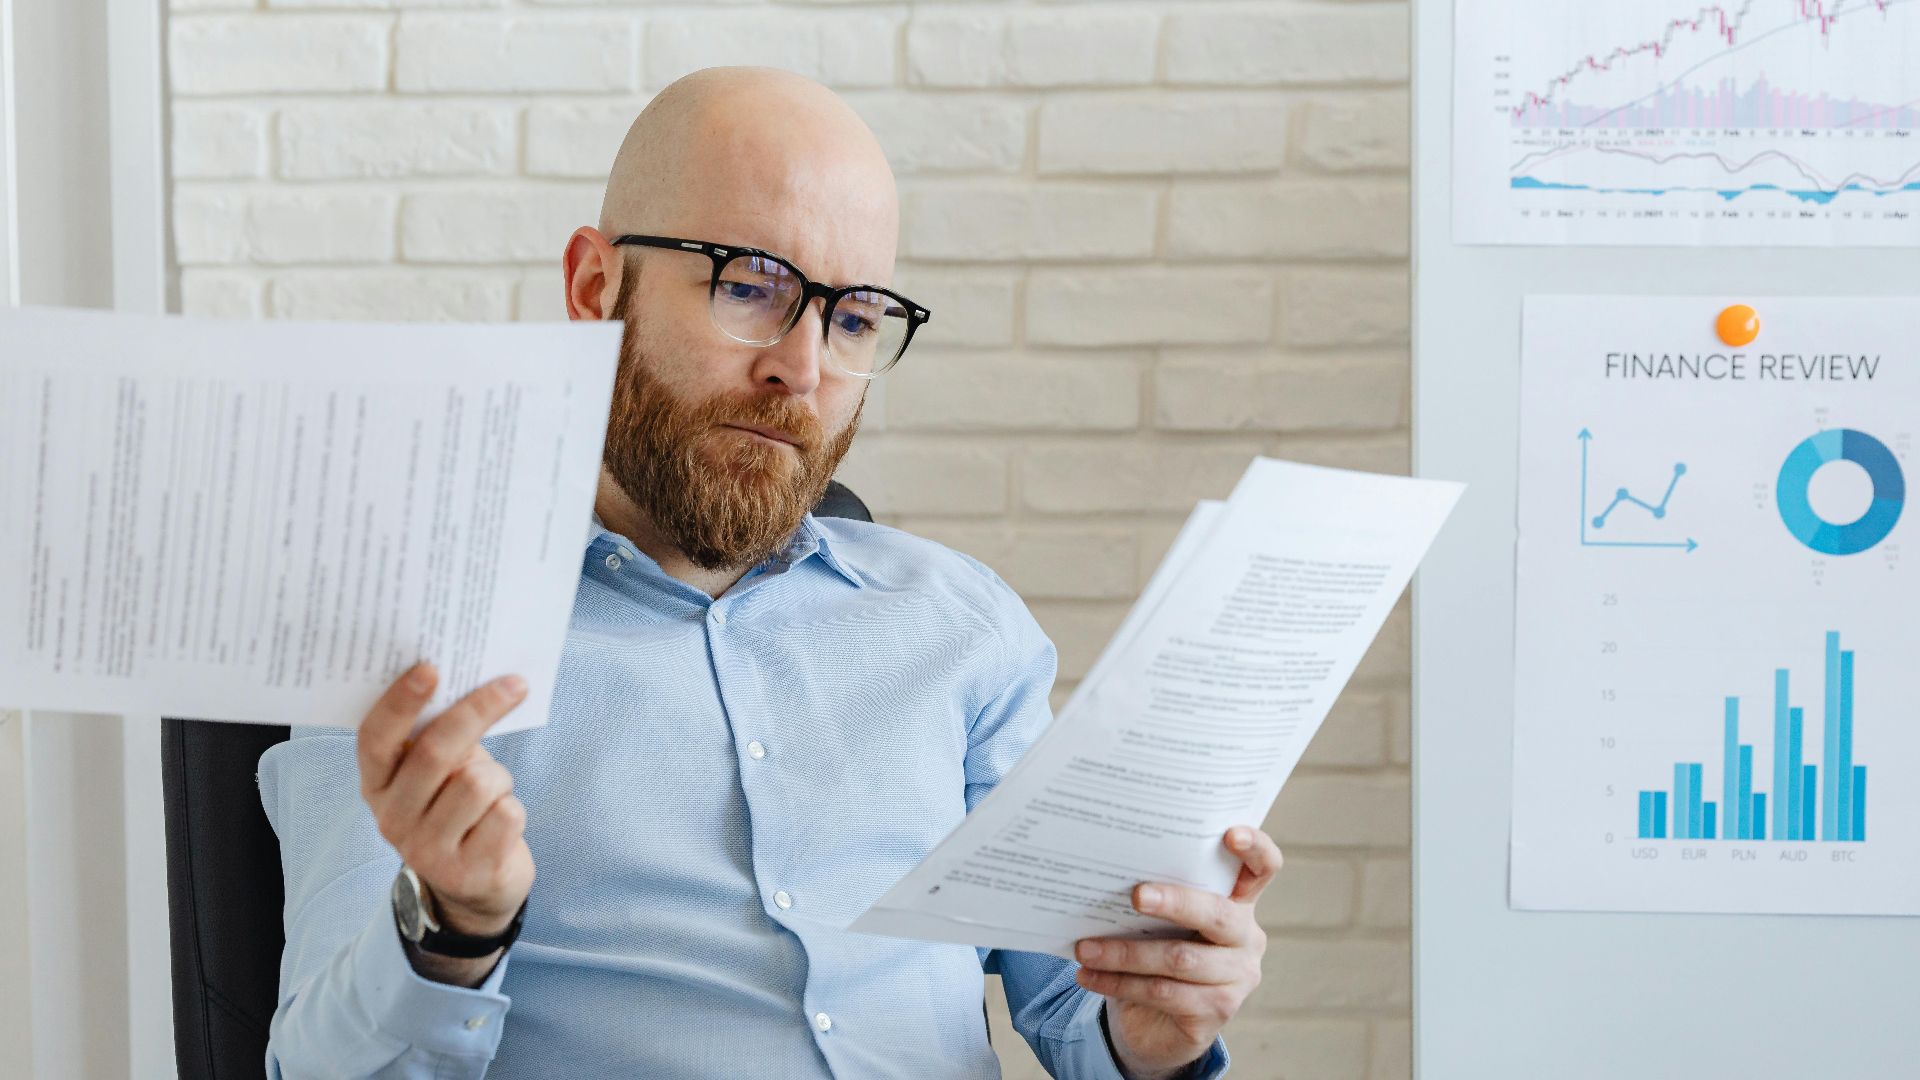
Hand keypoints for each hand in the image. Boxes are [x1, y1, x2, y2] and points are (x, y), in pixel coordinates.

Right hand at [357, 662, 534, 938]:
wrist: (478, 885)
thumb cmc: (459, 807)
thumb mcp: (439, 772)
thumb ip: (438, 735)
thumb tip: (471, 678)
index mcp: (376, 784)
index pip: (376, 738)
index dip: (400, 702)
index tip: (430, 667)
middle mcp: (391, 818)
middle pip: (435, 752)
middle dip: (479, 711)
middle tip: (513, 684)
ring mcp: (426, 851)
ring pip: (478, 782)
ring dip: (500, 778)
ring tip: (493, 792)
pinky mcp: (466, 873)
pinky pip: (506, 814)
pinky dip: (513, 809)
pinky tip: (499, 824)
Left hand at [1073, 826, 1279, 1077]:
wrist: (1156, 1023)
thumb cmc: (1157, 952)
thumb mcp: (1160, 920)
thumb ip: (1154, 895)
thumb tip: (1103, 873)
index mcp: (1238, 902)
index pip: (1263, 868)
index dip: (1255, 848)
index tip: (1230, 834)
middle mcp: (1246, 937)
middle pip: (1217, 913)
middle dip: (1174, 902)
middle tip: (1135, 895)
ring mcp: (1238, 977)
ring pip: (1180, 959)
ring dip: (1125, 953)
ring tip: (1085, 948)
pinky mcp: (1217, 1011)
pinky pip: (1164, 993)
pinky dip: (1120, 983)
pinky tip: (1089, 976)